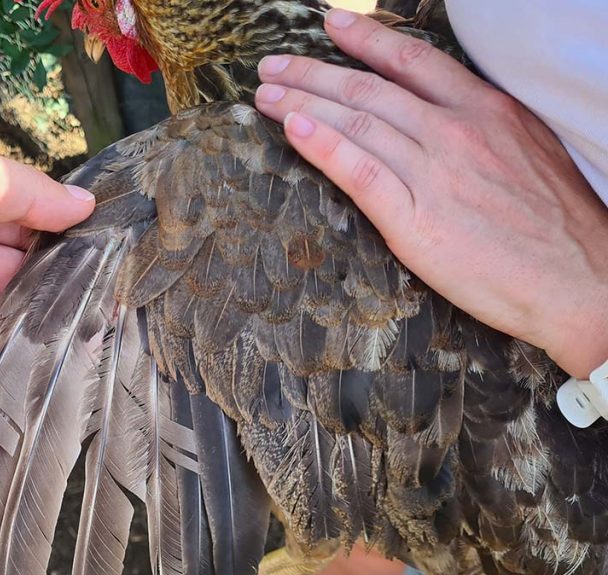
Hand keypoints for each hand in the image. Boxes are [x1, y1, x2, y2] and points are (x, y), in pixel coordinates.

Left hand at [0, 141, 93, 389]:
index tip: (109, 245)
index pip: (21, 217)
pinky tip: (45, 366)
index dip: (60, 230)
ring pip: (0, 321)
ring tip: (88, 333)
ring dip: (35, 326)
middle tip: (111, 295)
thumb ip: (26, 191)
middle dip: (55, 282)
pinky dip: (3, 366)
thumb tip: (82, 202)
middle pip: (16, 272)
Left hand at [254, 9, 607, 377]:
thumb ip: (480, 126)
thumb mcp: (526, 150)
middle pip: (369, 89)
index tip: (329, 26)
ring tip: (266, 97)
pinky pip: (361, 172)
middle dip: (312, 73)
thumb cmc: (555, 224)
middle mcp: (455, 132)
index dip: (364, 40)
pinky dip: (323, 146)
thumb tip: (437, 113)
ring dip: (301, 104)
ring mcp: (435, 174)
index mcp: (485, 111)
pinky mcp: (417, 221)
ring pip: (355, 123)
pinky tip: (293, 129)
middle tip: (272, 68)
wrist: (580, 281)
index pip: (412, 61)